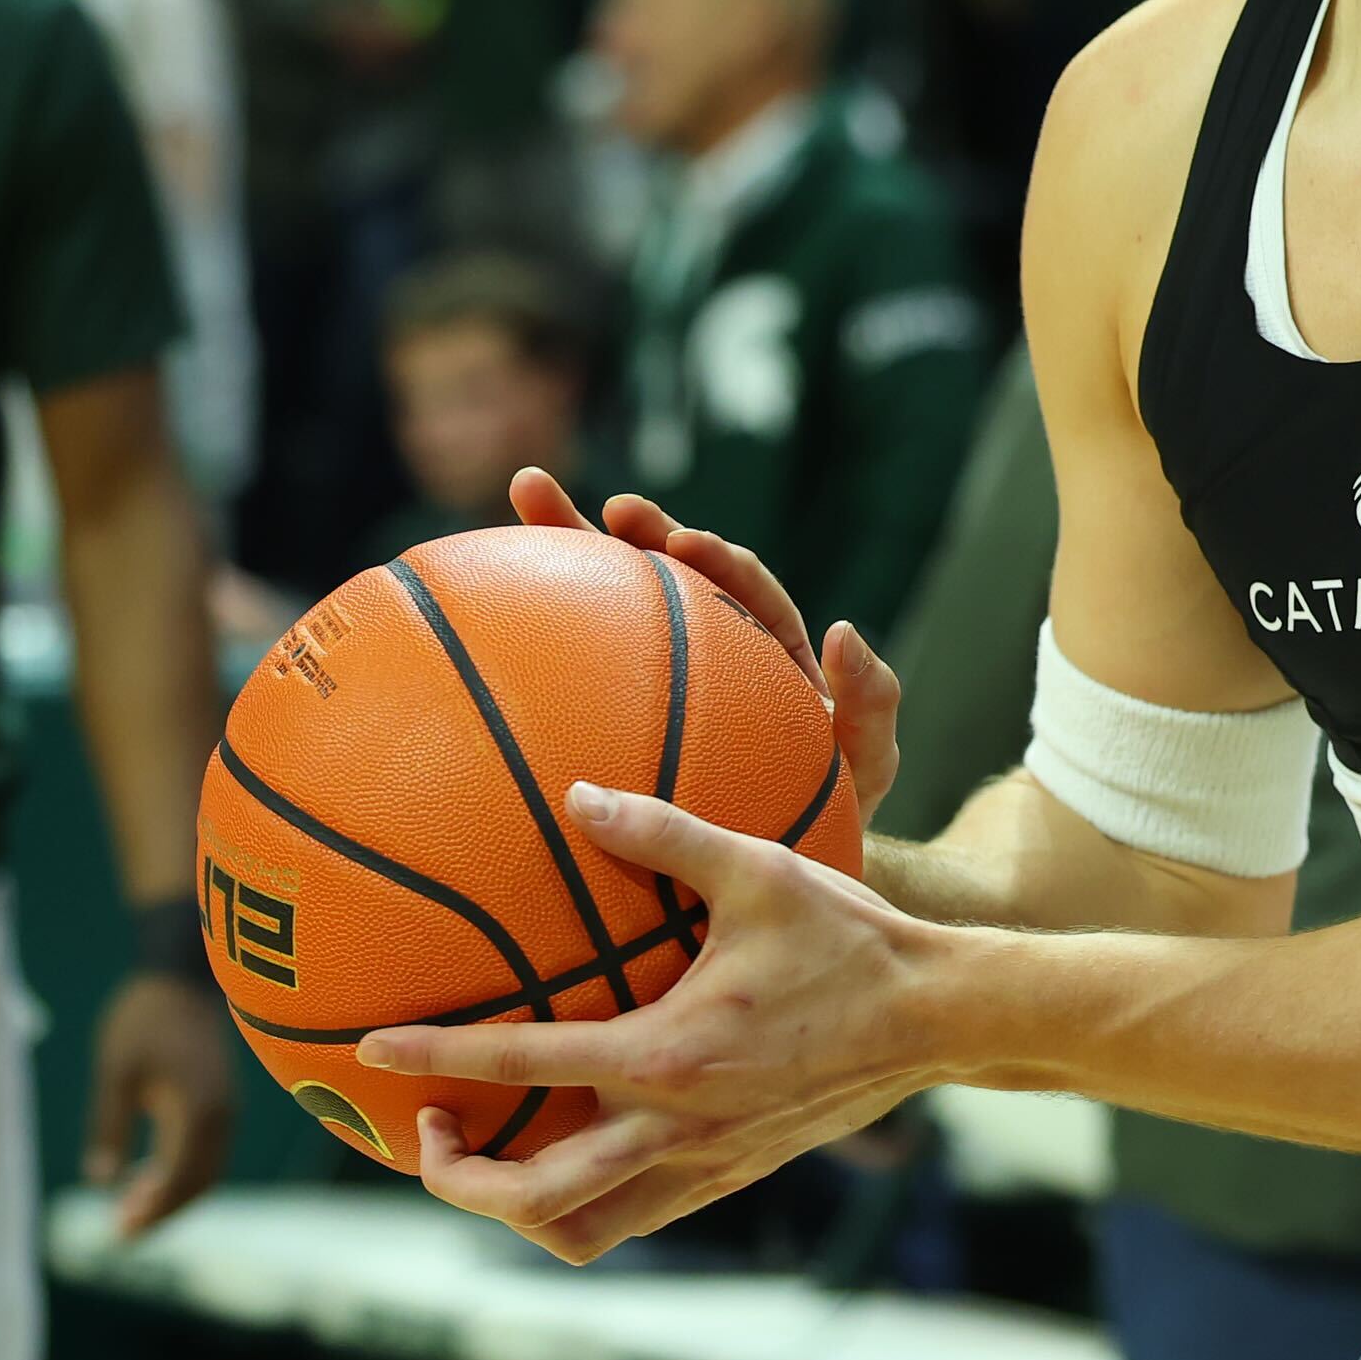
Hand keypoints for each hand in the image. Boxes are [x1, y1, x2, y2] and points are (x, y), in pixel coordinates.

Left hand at [84, 972, 241, 1236]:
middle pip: (198, 1183)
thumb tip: (101, 1180)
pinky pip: (210, 1153)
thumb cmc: (145, 1017)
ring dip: (174, 1196)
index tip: (119, 1230)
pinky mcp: (223, 1101)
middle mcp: (222, 1116)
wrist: (183, 972)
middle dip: (162, 1212)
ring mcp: (228, 1109)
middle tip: (121, 1232)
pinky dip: (184, 1174)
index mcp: (198, 1110)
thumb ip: (109, 1126)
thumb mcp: (116, 1071)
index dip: (150, 1210)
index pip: (178, 1179)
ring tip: (132, 1210)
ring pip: (208, 1171)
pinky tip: (153, 1176)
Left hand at [361, 783, 941, 1261]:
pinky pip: (635, 1215)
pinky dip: (583, 1202)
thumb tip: (578, 795)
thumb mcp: (757, 869)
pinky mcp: (732, 1177)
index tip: (375, 1050)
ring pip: (584, 1231)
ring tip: (486, 1156)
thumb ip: (662, 831)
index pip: (525, 1063)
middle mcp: (675, 1128)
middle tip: (427, 1131)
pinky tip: (572, 1145)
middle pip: (535, 1201)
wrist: (939, 1020)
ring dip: (518, 1211)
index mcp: (666, 1055)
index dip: (438, 1057)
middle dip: (461, 1182)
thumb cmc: (848, 938)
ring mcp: (704, 1165)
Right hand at [508, 469, 900, 820]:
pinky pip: (582, 667)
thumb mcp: (866, 760)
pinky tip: (488, 613)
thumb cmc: (830, 805)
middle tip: (607, 506)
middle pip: (671, 570)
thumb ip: (872, 705)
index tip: (682, 542)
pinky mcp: (622, 705)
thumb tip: (847, 631)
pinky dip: (541, 633)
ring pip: (616, 599)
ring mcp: (663, 672)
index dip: (715, 559)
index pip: (744, 587)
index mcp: (769, 647)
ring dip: (574, 541)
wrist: (785, 865)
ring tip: (526, 494)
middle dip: (637, 529)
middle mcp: (715, 644)